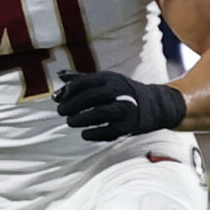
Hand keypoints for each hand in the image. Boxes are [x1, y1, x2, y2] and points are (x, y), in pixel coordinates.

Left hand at [53, 69, 187, 141]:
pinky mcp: (129, 126)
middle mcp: (120, 92)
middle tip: (61, 111)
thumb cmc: (121, 92)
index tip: (56, 98)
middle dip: (73, 104)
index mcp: (111, 79)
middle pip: (93, 97)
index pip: (86, 82)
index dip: (69, 90)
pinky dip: (95, 134)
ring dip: (82, 119)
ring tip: (70, 122)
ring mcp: (126, 109)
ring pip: (101, 113)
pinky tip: (84, 134)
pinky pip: (110, 131)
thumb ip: (82, 79)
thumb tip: (59, 75)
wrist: (153, 105)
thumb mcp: (105, 80)